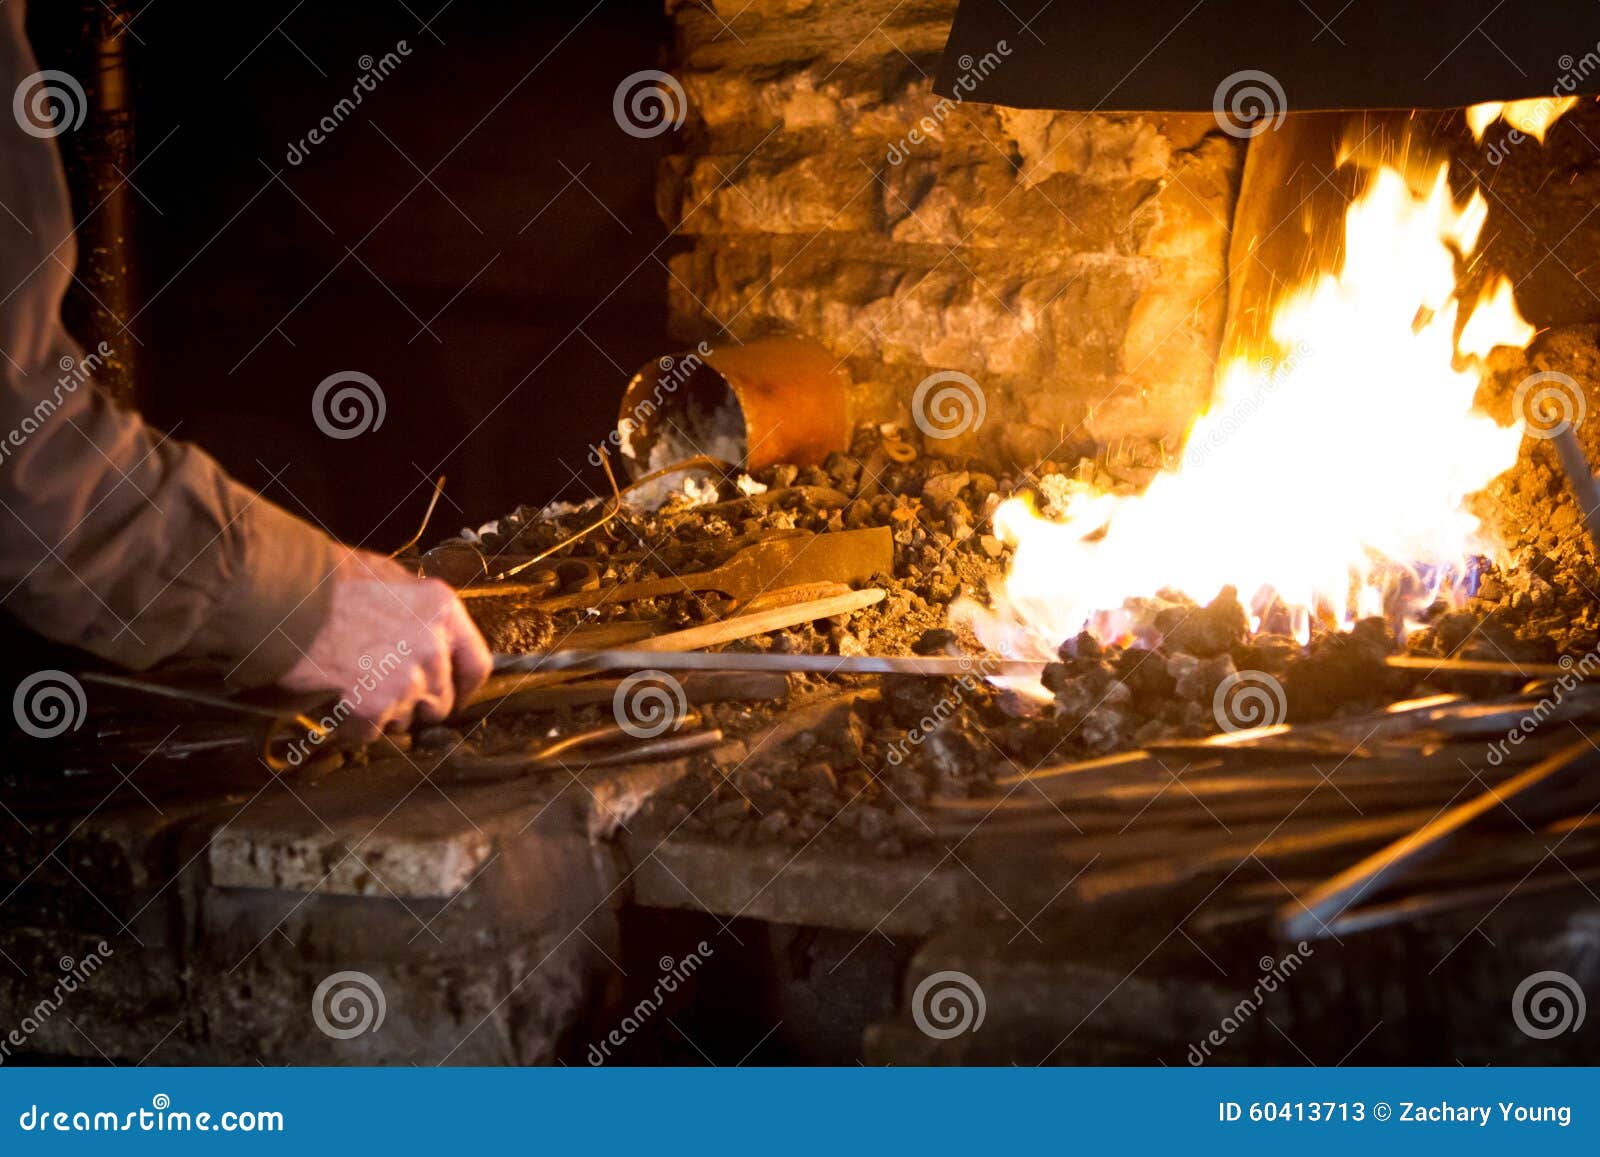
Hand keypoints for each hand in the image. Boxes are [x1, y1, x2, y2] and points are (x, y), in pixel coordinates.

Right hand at [277, 550, 492, 739]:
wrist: (281, 596)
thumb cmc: (327, 581)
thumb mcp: (388, 576)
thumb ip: (417, 609)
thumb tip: (427, 629)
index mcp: (442, 610)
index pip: (478, 665)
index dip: (463, 686)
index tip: (452, 694)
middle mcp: (432, 647)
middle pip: (441, 700)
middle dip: (416, 703)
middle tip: (383, 690)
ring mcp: (404, 679)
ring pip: (406, 720)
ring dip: (383, 714)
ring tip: (352, 685)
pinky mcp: (372, 706)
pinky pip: (370, 734)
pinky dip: (351, 727)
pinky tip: (334, 700)